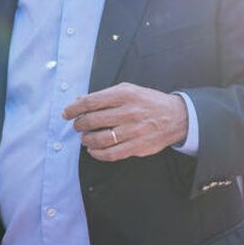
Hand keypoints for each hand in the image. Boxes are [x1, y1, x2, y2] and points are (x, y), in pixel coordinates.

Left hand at [64, 83, 188, 161]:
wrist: (177, 117)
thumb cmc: (149, 102)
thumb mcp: (129, 90)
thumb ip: (106, 96)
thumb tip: (80, 101)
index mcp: (125, 95)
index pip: (92, 101)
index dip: (74, 108)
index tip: (66, 113)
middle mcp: (129, 112)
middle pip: (93, 120)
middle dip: (79, 124)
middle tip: (77, 126)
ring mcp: (134, 130)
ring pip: (100, 139)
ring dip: (86, 140)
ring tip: (85, 138)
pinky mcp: (138, 146)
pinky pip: (111, 154)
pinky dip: (98, 154)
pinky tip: (94, 150)